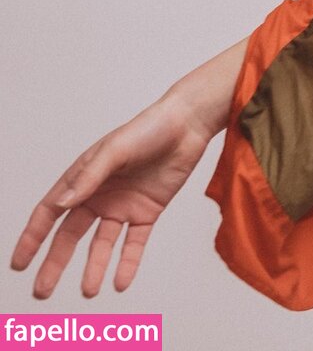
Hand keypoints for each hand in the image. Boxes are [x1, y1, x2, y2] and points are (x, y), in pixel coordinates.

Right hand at [9, 92, 211, 298]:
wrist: (188, 125)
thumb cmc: (149, 128)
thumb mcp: (116, 149)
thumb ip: (89, 177)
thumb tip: (61, 205)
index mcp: (84, 177)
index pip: (51, 211)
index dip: (33, 237)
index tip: (19, 264)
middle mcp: (100, 195)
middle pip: (71, 235)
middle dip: (55, 263)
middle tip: (42, 291)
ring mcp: (122, 205)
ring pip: (102, 244)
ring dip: (94, 268)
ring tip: (89, 292)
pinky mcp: (147, 212)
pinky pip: (134, 243)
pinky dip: (127, 264)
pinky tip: (121, 283)